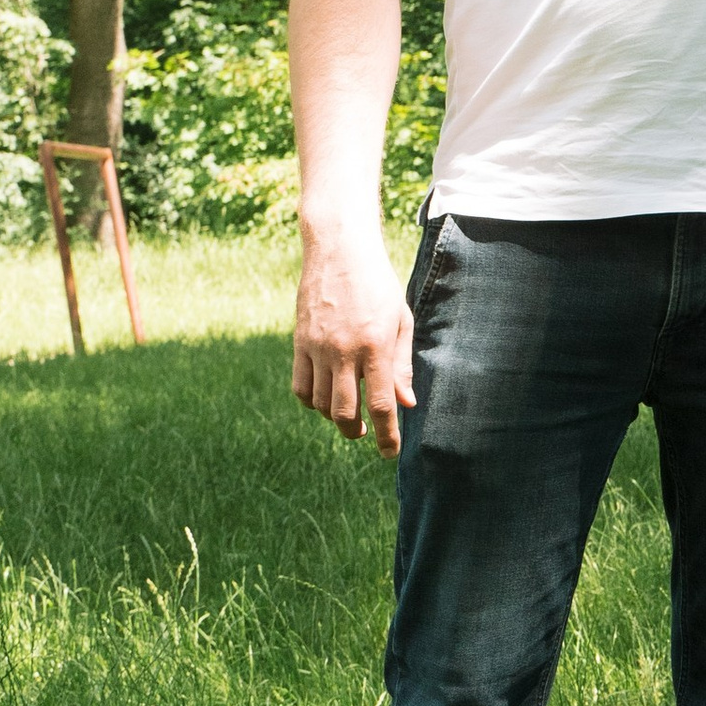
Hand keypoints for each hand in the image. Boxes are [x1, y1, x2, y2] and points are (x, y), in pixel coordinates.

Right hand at [292, 225, 416, 457]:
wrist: (339, 252)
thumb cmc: (378, 285)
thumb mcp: (400, 320)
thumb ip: (402, 364)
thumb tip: (407, 404)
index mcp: (376, 346)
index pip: (381, 403)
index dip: (387, 434)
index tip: (391, 452)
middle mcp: (344, 351)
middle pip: (345, 412)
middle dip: (357, 431)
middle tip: (366, 434)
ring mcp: (317, 349)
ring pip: (321, 404)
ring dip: (336, 417)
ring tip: (349, 415)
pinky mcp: (299, 344)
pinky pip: (300, 387)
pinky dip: (312, 402)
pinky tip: (325, 400)